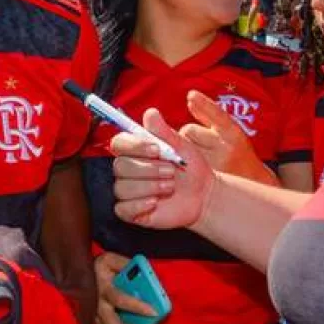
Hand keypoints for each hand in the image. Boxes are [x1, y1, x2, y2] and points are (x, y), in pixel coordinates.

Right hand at [94, 252, 161, 323]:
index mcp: (103, 289)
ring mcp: (97, 319)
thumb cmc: (98, 268)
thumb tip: (142, 271)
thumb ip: (125, 263)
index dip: (138, 307)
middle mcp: (98, 307)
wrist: (79, 276)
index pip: (120, 300)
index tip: (155, 311)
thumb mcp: (110, 260)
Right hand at [109, 108, 213, 229]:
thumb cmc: (191, 169)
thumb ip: (163, 131)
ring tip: (170, 187)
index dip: (134, 146)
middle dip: (148, 169)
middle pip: (120, 166)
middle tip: (171, 171)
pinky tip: (156, 202)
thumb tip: (151, 113)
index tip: (157, 149)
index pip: (118, 143)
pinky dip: (139, 205)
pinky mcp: (132, 211)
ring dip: (149, 187)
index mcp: (135, 151)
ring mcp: (128, 191)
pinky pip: (122, 208)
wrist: (204, 195)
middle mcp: (128, 170)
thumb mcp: (181, 146)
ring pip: (122, 187)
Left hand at [178, 90, 271, 182]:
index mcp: (233, 134)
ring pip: (183, 145)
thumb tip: (190, 99)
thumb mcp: (229, 132)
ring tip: (198, 155)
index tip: (191, 94)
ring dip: (184, 147)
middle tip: (198, 143)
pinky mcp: (204, 176)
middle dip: (187, 134)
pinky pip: (182, 161)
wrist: (252, 182)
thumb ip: (208, 116)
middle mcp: (225, 147)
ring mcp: (214, 163)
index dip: (204, 104)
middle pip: (188, 130)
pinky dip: (182, 160)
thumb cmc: (237, 153)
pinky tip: (192, 164)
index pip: (218, 115)